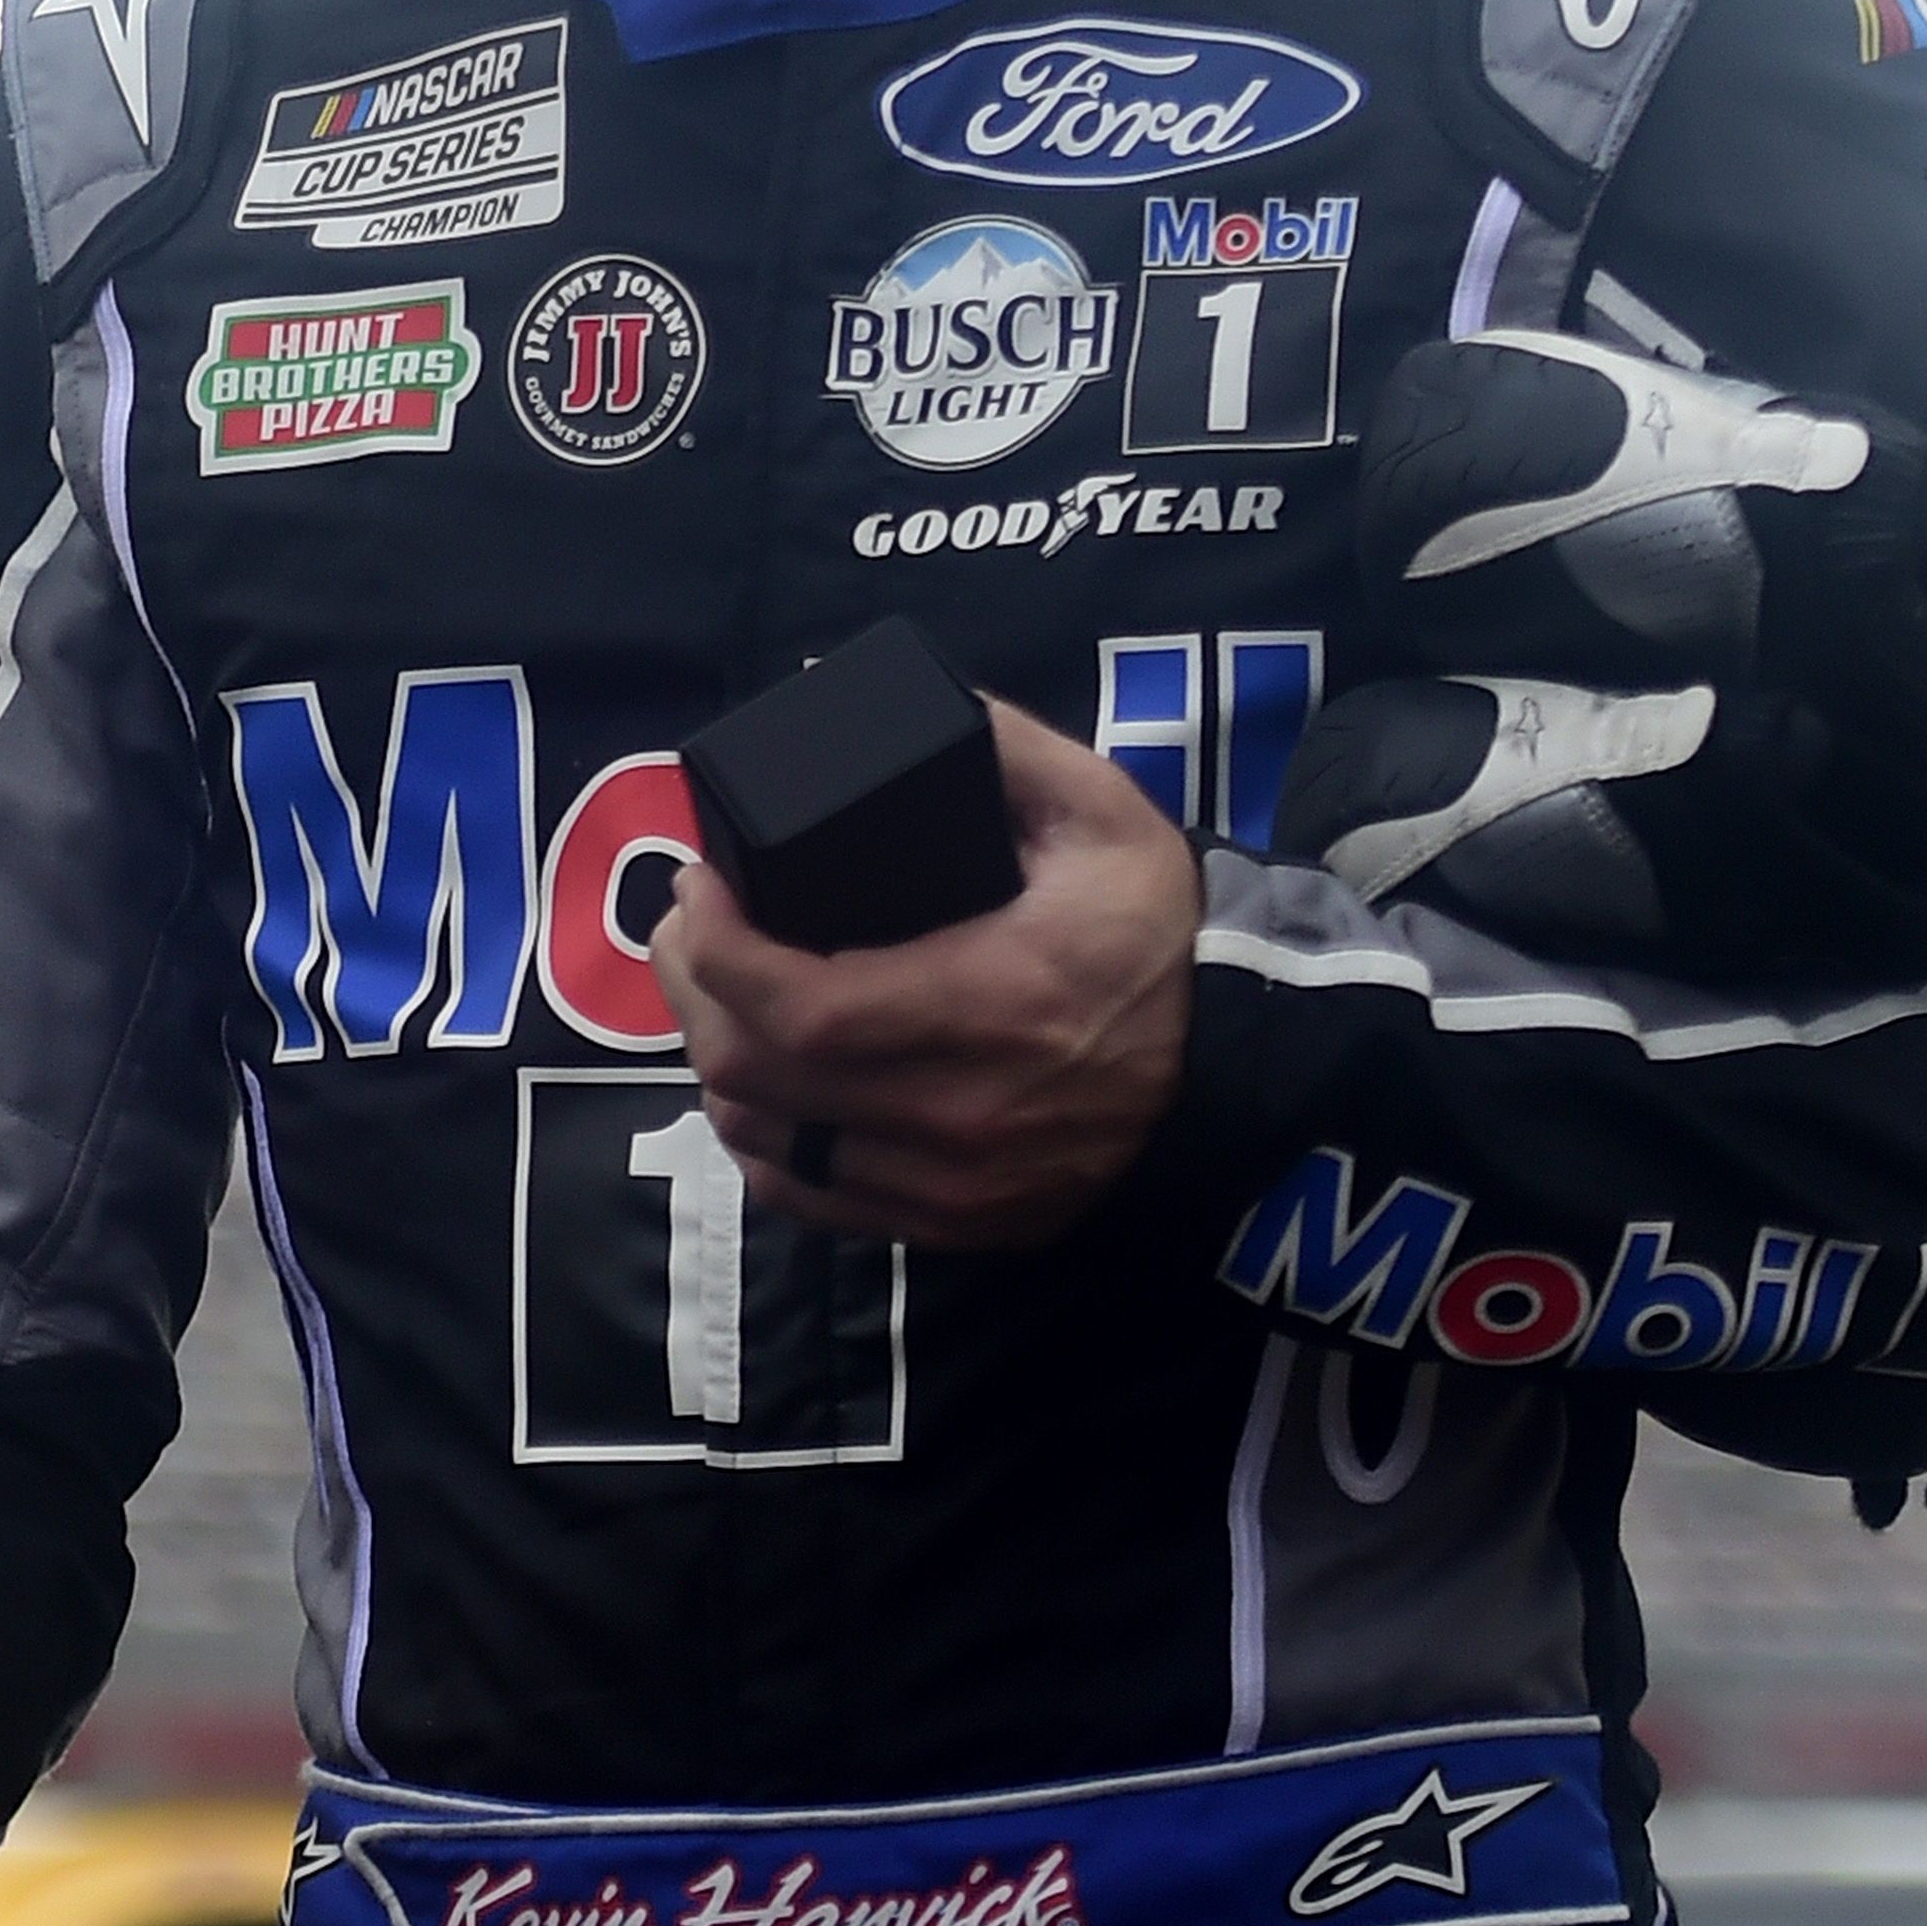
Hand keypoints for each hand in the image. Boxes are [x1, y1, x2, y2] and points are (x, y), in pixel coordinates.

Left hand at [654, 700, 1197, 1248]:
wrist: (1235, 1069)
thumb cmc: (1160, 936)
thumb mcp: (1107, 816)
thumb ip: (1006, 749)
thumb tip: (898, 700)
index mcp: (994, 1002)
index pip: (799, 1005)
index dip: (718, 947)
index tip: (701, 882)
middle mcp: (962, 1112)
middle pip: (757, 1076)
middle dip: (693, 987)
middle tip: (691, 921)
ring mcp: (953, 1184)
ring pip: (766, 1142)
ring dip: (717, 1061)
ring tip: (716, 991)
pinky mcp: (954, 1224)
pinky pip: (810, 1200)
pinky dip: (761, 1139)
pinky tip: (757, 1083)